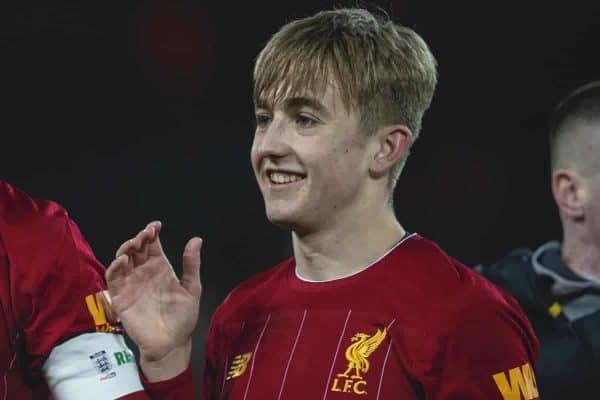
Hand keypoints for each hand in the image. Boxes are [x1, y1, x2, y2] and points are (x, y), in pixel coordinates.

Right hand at [106, 221, 201, 380]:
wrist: (171, 343)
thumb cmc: (182, 318)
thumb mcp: (192, 288)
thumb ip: (191, 265)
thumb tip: (196, 239)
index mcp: (160, 268)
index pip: (153, 246)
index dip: (152, 233)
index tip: (156, 226)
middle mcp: (144, 272)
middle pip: (136, 249)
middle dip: (138, 238)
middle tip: (145, 234)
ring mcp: (131, 283)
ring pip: (122, 260)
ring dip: (125, 249)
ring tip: (134, 244)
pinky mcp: (120, 297)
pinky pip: (113, 278)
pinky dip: (115, 267)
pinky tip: (123, 260)